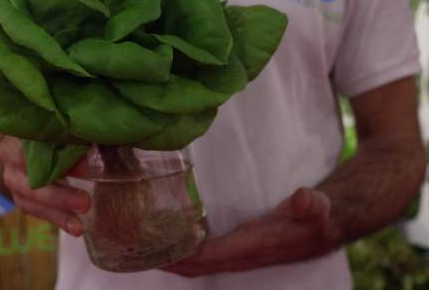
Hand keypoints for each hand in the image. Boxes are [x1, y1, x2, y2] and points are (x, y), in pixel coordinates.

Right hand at [0, 135, 90, 236]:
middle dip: (59, 196)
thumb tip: (84, 161)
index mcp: (16, 139)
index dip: (56, 161)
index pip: (29, 152)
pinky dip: (57, 219)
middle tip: (86, 203)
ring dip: (57, 214)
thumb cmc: (52, 130)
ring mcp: (13, 181)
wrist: (31, 138)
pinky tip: (75, 227)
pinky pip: (37, 211)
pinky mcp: (21, 196)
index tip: (83, 170)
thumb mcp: (61, 131)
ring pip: (31, 202)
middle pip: (30, 183)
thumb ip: (71, 142)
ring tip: (79, 226)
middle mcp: (9, 161)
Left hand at [162, 187, 338, 276]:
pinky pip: (208, 255)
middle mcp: (247, 255)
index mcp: (260, 246)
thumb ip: (313, 204)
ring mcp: (242, 254)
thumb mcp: (320, 206)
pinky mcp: (240, 248)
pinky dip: (188, 252)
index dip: (191, 256)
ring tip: (146, 248)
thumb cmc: (318, 215)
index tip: (163, 254)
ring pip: (203, 263)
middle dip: (173, 263)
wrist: (328, 223)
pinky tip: (172, 242)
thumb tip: (305, 201)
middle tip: (140, 252)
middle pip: (202, 266)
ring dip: (177, 260)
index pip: (218, 255)